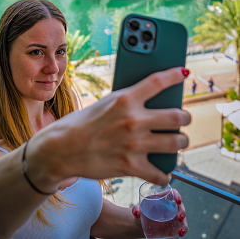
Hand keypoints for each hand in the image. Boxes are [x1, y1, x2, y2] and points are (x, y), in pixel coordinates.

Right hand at [29, 66, 190, 189]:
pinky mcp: (131, 167)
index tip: (184, 72)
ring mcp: (134, 144)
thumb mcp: (105, 104)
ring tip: (178, 141)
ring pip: (176, 142)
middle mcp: (133, 120)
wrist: (62, 148)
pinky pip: (161, 174)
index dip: (175, 75)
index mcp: (125, 99)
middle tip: (183, 119)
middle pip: (177, 116)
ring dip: (181, 142)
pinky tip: (162, 171)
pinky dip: (164, 174)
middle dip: (185, 118)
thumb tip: (150, 104)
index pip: (158, 81)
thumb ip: (127, 103)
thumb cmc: (81, 123)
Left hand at [132, 188, 187, 236]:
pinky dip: (184, 230)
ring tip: (181, 229)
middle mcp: (171, 206)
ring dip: (184, 223)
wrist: (143, 225)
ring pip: (183, 217)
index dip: (177, 195)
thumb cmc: (143, 213)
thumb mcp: (139, 210)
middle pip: (180, 206)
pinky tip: (181, 233)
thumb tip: (136, 211)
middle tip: (179, 217)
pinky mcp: (175, 226)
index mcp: (164, 198)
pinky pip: (182, 227)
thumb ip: (136, 209)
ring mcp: (174, 216)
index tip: (178, 200)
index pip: (173, 193)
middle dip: (182, 211)